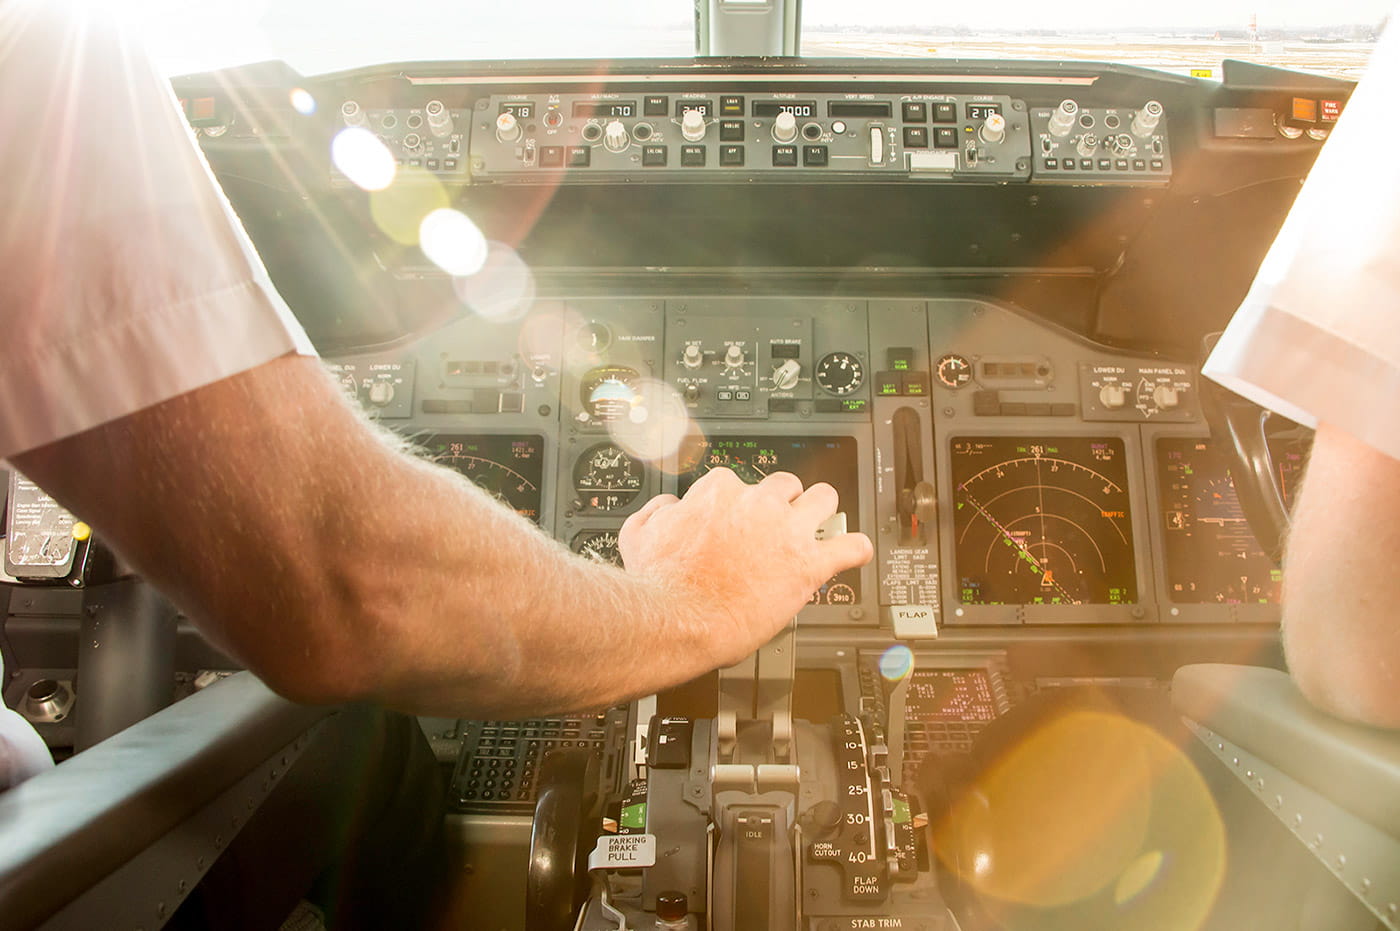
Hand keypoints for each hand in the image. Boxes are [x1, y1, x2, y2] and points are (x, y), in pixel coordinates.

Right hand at [618, 468, 873, 666]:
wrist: (677, 619)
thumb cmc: (658, 584)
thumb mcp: (638, 534)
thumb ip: (656, 512)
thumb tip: (668, 506)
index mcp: (720, 493)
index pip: (737, 483)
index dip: (738, 504)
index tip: (736, 520)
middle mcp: (757, 504)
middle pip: (785, 484)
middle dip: (783, 501)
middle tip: (779, 522)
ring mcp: (787, 531)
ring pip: (824, 499)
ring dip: (822, 511)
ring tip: (820, 525)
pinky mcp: (809, 564)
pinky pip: (850, 547)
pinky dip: (856, 549)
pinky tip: (855, 552)